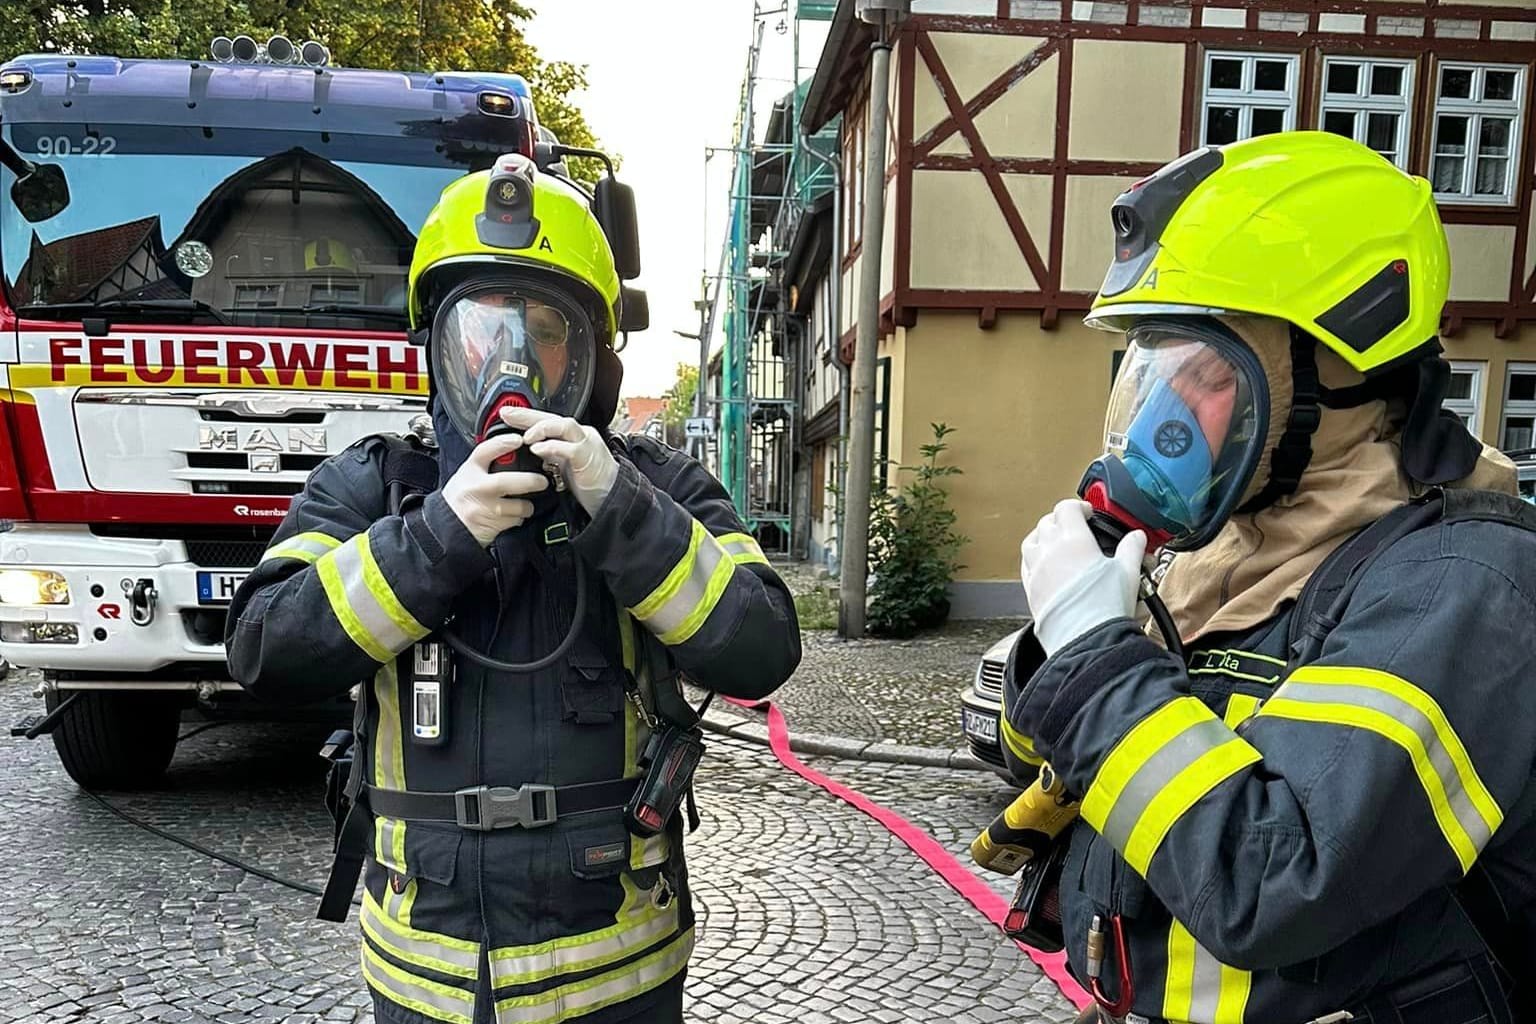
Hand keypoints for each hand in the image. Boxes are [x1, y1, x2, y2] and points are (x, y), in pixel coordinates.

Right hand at [441, 433, 549, 546]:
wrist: (447, 528)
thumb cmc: (460, 500)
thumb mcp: (467, 476)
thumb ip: (486, 465)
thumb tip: (511, 451)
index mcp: (469, 471)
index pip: (485, 451)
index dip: (503, 443)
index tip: (519, 439)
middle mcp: (475, 488)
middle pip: (506, 481)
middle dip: (530, 481)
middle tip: (542, 481)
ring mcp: (484, 508)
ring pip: (517, 505)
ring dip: (527, 505)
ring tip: (524, 504)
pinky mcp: (492, 524)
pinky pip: (516, 519)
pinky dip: (519, 518)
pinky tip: (511, 516)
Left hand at [501, 407, 618, 515]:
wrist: (612, 498)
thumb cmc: (590, 484)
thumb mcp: (563, 467)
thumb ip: (549, 456)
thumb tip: (528, 450)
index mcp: (572, 437)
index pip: (547, 420)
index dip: (526, 417)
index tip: (506, 414)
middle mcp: (580, 435)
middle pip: (552, 418)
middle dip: (527, 415)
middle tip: (506, 414)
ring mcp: (587, 444)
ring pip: (564, 425)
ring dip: (542, 428)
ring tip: (525, 437)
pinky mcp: (590, 457)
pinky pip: (571, 447)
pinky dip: (553, 447)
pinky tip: (538, 450)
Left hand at [1020, 499, 1145, 655]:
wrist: (1086, 637)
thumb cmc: (1105, 607)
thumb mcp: (1128, 572)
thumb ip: (1132, 549)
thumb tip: (1137, 538)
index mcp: (1073, 539)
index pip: (1067, 508)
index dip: (1078, 507)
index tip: (1087, 513)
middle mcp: (1050, 550)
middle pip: (1047, 522)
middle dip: (1061, 520)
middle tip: (1074, 527)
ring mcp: (1036, 569)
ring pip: (1031, 541)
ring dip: (1042, 537)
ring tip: (1055, 542)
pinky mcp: (1030, 589)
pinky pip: (1026, 564)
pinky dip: (1034, 559)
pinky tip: (1045, 566)